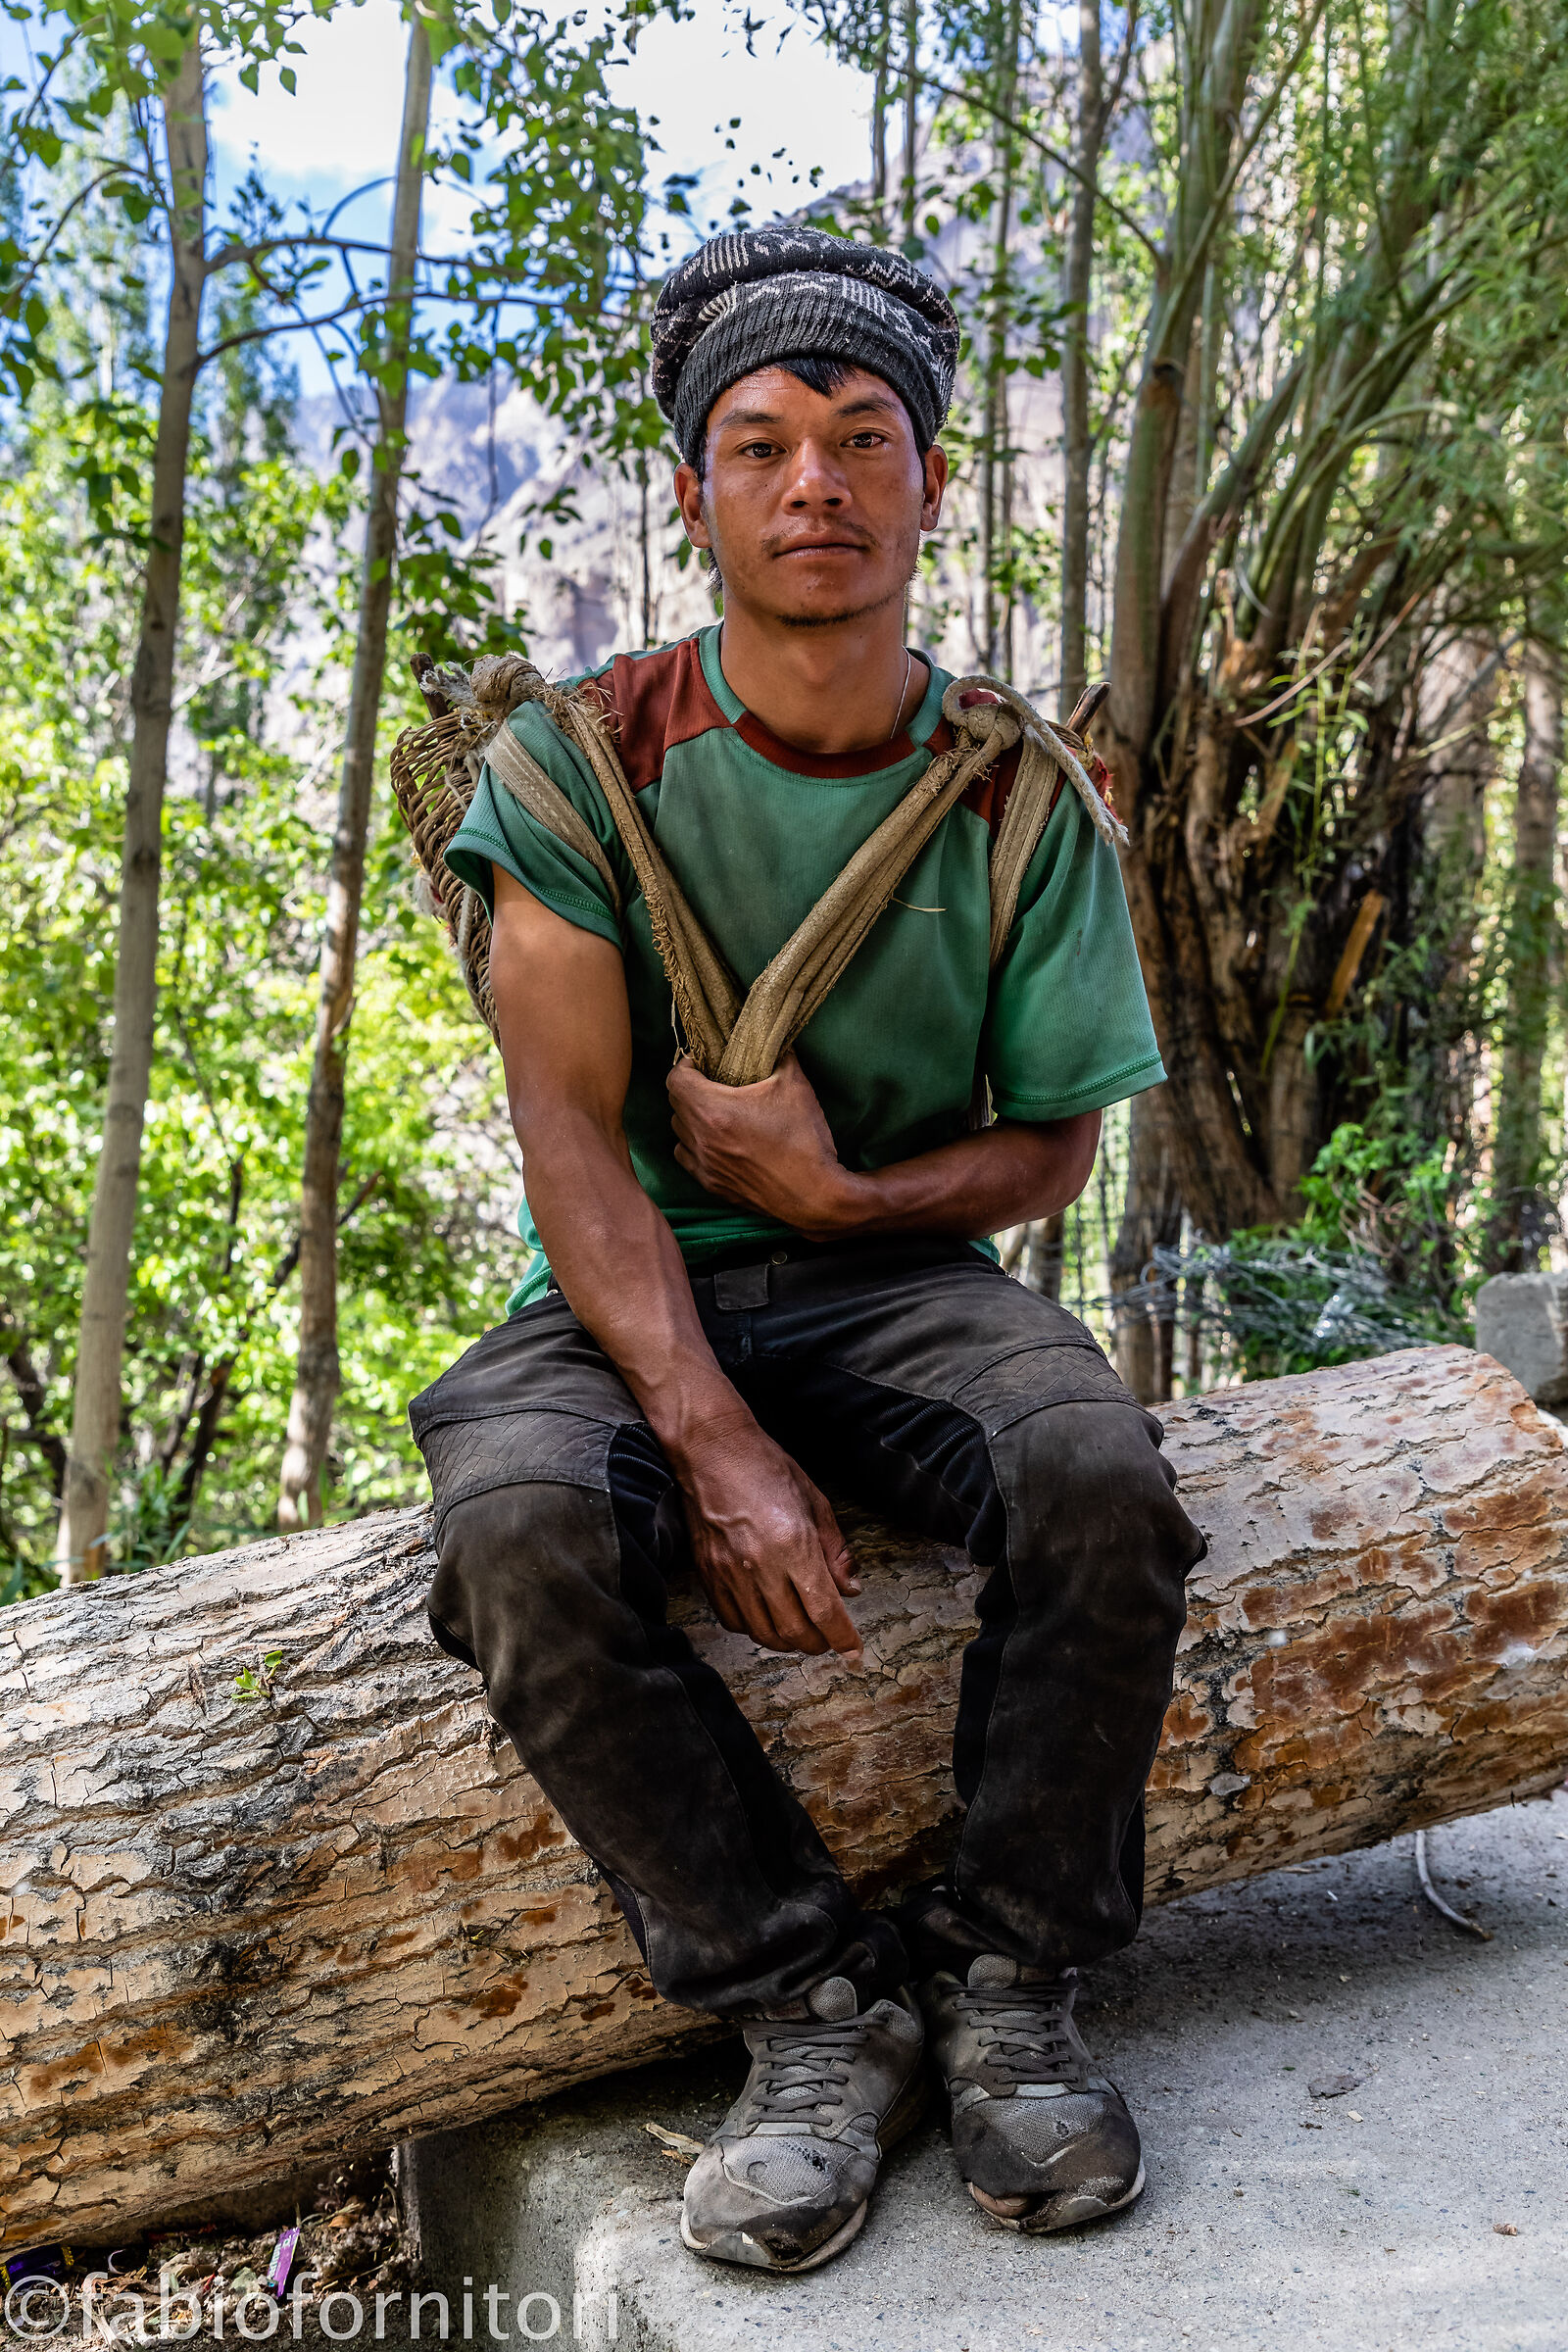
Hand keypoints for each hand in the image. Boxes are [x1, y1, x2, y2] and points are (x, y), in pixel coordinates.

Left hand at [667, 1051, 854, 1236]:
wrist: (814, 1194)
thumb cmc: (804, 1140)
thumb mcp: (795, 1086)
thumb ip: (780, 1056)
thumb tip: (775, 1039)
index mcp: (713, 1110)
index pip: (675, 1079)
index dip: (686, 1064)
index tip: (703, 1061)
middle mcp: (701, 1139)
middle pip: (674, 1104)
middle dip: (689, 1088)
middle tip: (711, 1081)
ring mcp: (704, 1165)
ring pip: (679, 1132)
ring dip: (690, 1117)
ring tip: (713, 1111)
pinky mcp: (712, 1185)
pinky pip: (688, 1158)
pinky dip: (695, 1145)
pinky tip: (717, 1141)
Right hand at [674, 1414, 863, 1664]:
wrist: (711, 1451)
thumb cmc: (766, 1468)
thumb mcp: (815, 1501)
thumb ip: (835, 1551)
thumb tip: (850, 1589)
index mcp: (794, 1545)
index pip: (824, 1611)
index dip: (843, 1638)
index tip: (853, 1651)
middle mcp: (761, 1566)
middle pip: (795, 1631)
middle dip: (817, 1644)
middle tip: (828, 1639)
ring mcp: (730, 1573)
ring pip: (763, 1633)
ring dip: (788, 1641)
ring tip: (801, 1632)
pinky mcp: (708, 1575)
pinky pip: (732, 1621)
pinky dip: (754, 1629)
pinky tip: (767, 1618)